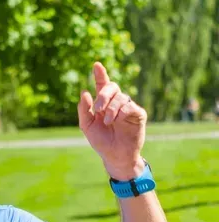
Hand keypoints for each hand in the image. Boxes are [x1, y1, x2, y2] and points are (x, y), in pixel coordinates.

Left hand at [78, 62, 146, 178]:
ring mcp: (127, 108)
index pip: (102, 85)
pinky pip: (131, 106)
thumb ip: (84, 110)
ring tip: (107, 121)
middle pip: (112, 87)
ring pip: (121, 97)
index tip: (96, 65)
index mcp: (103, 104)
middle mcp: (116, 103)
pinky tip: (117, 119)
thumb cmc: (101, 141)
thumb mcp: (87, 126)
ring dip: (111, 108)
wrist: (115, 157)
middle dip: (104, 94)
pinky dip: (122, 110)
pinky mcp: (138, 115)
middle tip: (98, 108)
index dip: (100, 74)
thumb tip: (84, 91)